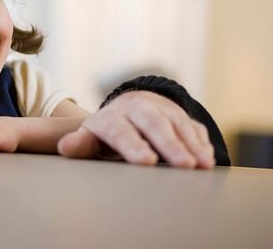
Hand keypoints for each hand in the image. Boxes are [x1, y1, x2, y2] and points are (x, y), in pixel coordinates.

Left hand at [57, 91, 214, 168]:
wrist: (131, 105)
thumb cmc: (108, 130)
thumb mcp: (92, 136)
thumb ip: (81, 144)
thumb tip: (65, 147)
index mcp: (113, 118)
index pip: (122, 132)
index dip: (134, 146)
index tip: (146, 161)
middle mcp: (139, 110)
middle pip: (154, 125)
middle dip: (170, 145)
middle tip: (183, 165)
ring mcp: (163, 111)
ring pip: (178, 125)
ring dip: (192, 145)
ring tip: (202, 165)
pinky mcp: (181, 116)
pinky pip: (193, 127)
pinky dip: (201, 141)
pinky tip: (207, 157)